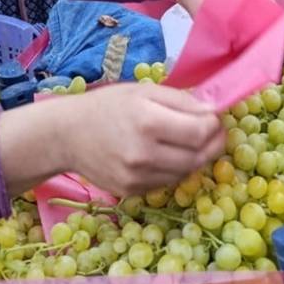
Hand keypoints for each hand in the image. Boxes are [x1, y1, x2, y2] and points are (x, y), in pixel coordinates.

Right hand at [61, 82, 225, 196]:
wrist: (68, 134)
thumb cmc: (108, 105)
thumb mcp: (144, 90)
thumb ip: (181, 101)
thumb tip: (214, 112)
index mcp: (147, 121)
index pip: (200, 133)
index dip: (214, 126)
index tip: (214, 118)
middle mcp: (143, 154)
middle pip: (197, 157)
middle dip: (213, 144)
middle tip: (213, 132)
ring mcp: (137, 177)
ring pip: (185, 173)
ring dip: (196, 158)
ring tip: (190, 142)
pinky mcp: (132, 192)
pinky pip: (167, 182)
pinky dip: (176, 169)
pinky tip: (169, 154)